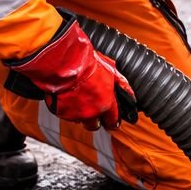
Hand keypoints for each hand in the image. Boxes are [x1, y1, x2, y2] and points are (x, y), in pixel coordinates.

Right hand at [7, 19, 137, 130]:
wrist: (65, 63)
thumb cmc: (87, 64)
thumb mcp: (110, 71)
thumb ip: (121, 85)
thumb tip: (129, 93)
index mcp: (106, 104)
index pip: (112, 121)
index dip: (111, 122)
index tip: (110, 121)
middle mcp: (91, 113)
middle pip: (94, 125)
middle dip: (94, 120)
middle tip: (92, 110)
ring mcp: (75, 114)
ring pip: (78, 120)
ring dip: (79, 113)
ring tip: (76, 98)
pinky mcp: (61, 112)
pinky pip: (65, 114)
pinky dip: (66, 107)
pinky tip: (66, 96)